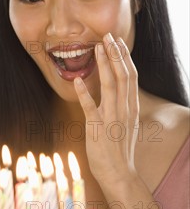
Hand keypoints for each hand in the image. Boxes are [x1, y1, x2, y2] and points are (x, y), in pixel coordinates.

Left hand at [74, 33, 139, 190]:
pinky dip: (84, 93)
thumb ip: (124, 106)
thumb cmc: (120, 150)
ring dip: (104, 65)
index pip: (131, 76)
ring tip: (97, 48)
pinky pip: (90, 107)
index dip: (124, 57)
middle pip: (124, 75)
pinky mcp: (97, 128)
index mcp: (132, 107)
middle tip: (108, 36)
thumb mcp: (127, 124)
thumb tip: (120, 92)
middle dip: (116, 54)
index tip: (117, 42)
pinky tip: (77, 80)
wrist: (119, 173)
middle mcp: (125, 109)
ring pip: (111, 85)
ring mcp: (112, 118)